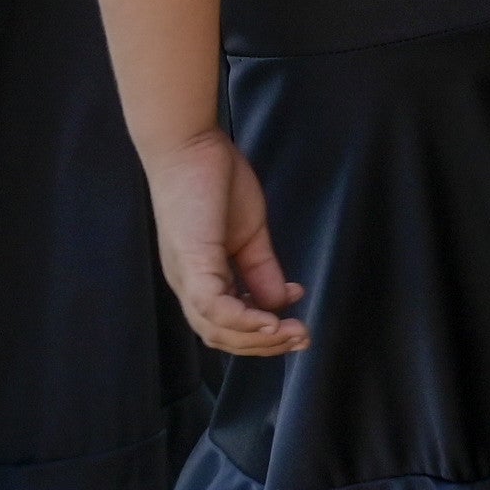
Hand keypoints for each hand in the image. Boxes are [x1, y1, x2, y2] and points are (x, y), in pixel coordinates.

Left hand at [137, 127, 308, 357]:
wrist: (189, 144)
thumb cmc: (214, 181)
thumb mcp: (249, 233)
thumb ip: (263, 269)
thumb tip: (280, 302)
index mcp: (200, 278)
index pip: (227, 324)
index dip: (263, 332)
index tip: (297, 321)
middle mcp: (188, 285)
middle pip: (221, 336)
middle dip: (265, 345)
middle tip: (302, 339)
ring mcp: (186, 276)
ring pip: (216, 330)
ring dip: (258, 338)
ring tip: (294, 333)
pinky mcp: (192, 262)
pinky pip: (214, 306)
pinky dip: (244, 319)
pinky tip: (272, 320)